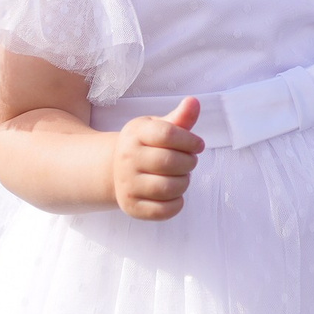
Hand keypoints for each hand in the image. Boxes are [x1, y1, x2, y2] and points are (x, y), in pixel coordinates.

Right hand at [111, 98, 201, 220]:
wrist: (115, 170)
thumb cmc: (146, 146)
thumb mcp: (159, 128)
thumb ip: (180, 118)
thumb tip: (194, 102)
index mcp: (135, 133)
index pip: (168, 134)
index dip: (190, 140)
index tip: (198, 145)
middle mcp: (126, 158)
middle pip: (171, 162)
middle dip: (189, 163)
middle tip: (188, 162)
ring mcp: (127, 184)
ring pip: (169, 188)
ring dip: (184, 183)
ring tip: (181, 177)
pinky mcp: (131, 207)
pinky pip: (164, 211)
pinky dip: (177, 204)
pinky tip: (174, 194)